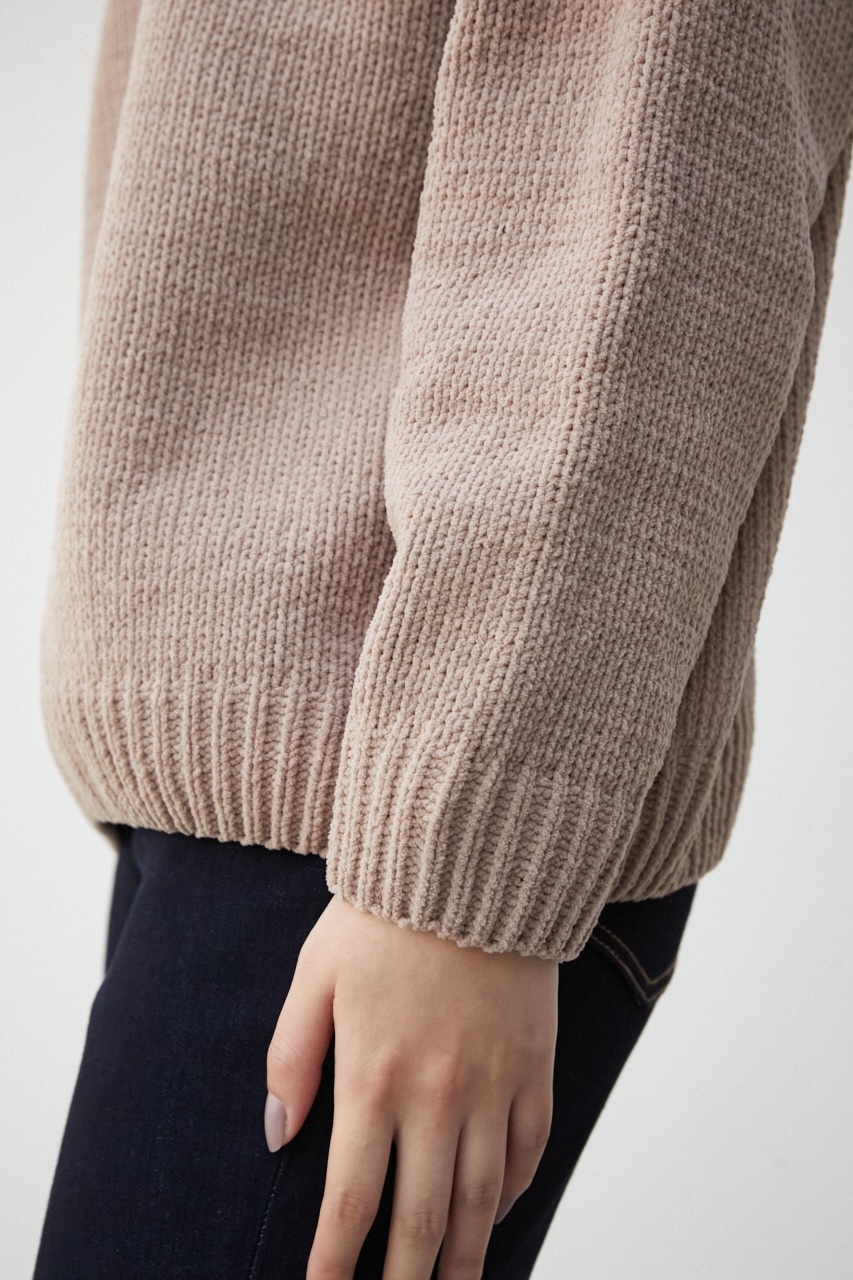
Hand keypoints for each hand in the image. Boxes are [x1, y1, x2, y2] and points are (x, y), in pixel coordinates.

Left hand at [265, 892, 558, 1279]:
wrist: (470, 863)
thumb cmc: (382, 914)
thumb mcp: (315, 974)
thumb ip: (291, 1057)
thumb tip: (276, 1134)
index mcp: (372, 1076)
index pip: (350, 1200)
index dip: (335, 1264)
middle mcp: (436, 1095)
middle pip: (421, 1220)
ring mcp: (493, 1084)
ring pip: (480, 1200)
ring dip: (464, 1259)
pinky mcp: (534, 1065)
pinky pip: (529, 1150)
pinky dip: (512, 1194)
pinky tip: (495, 1216)